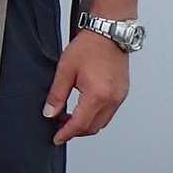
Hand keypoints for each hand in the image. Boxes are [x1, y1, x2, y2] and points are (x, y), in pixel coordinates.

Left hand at [44, 29, 130, 144]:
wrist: (108, 33)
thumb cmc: (89, 47)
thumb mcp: (65, 70)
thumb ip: (56, 95)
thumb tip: (50, 113)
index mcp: (98, 95)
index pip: (80, 124)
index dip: (66, 134)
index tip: (56, 138)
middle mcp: (112, 99)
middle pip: (92, 127)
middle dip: (75, 131)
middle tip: (59, 127)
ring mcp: (119, 97)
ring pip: (102, 122)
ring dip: (85, 125)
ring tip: (68, 117)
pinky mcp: (122, 93)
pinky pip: (108, 113)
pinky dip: (95, 116)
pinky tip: (82, 109)